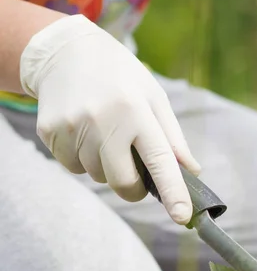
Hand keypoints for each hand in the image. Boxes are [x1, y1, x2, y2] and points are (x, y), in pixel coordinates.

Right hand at [20, 14, 200, 224]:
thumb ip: (173, 138)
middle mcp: (104, 120)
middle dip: (134, 188)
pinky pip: (72, 166)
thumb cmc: (122, 77)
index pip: (160, 160)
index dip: (172, 192)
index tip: (183, 217)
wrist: (67, 52)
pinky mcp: (50, 131)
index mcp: (137, 111)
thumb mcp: (154, 98)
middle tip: (137, 176)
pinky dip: (82, 159)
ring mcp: (73, 127)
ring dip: (106, 167)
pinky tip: (85, 132)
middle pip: (122, 182)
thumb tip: (191, 171)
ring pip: (96, 175)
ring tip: (106, 133)